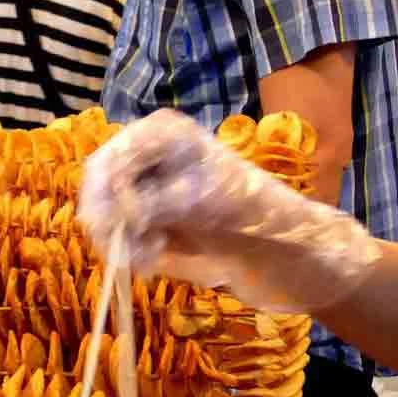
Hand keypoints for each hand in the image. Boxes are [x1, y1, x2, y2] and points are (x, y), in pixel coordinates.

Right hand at [78, 109, 380, 313]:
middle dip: (107, 219)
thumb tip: (104, 217)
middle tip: (120, 251)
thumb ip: (149, 204)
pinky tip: (152, 261)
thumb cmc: (258, 216)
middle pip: (101, 185)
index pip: (110, 157)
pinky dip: (130, 252)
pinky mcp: (156, 223)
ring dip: (118, 240)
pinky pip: (123, 237)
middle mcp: (152, 157)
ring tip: (147, 258)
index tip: (108, 225)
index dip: (102, 192)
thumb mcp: (201, 203)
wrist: (295, 255)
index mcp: (164, 134)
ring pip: (106, 213)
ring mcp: (152, 190)